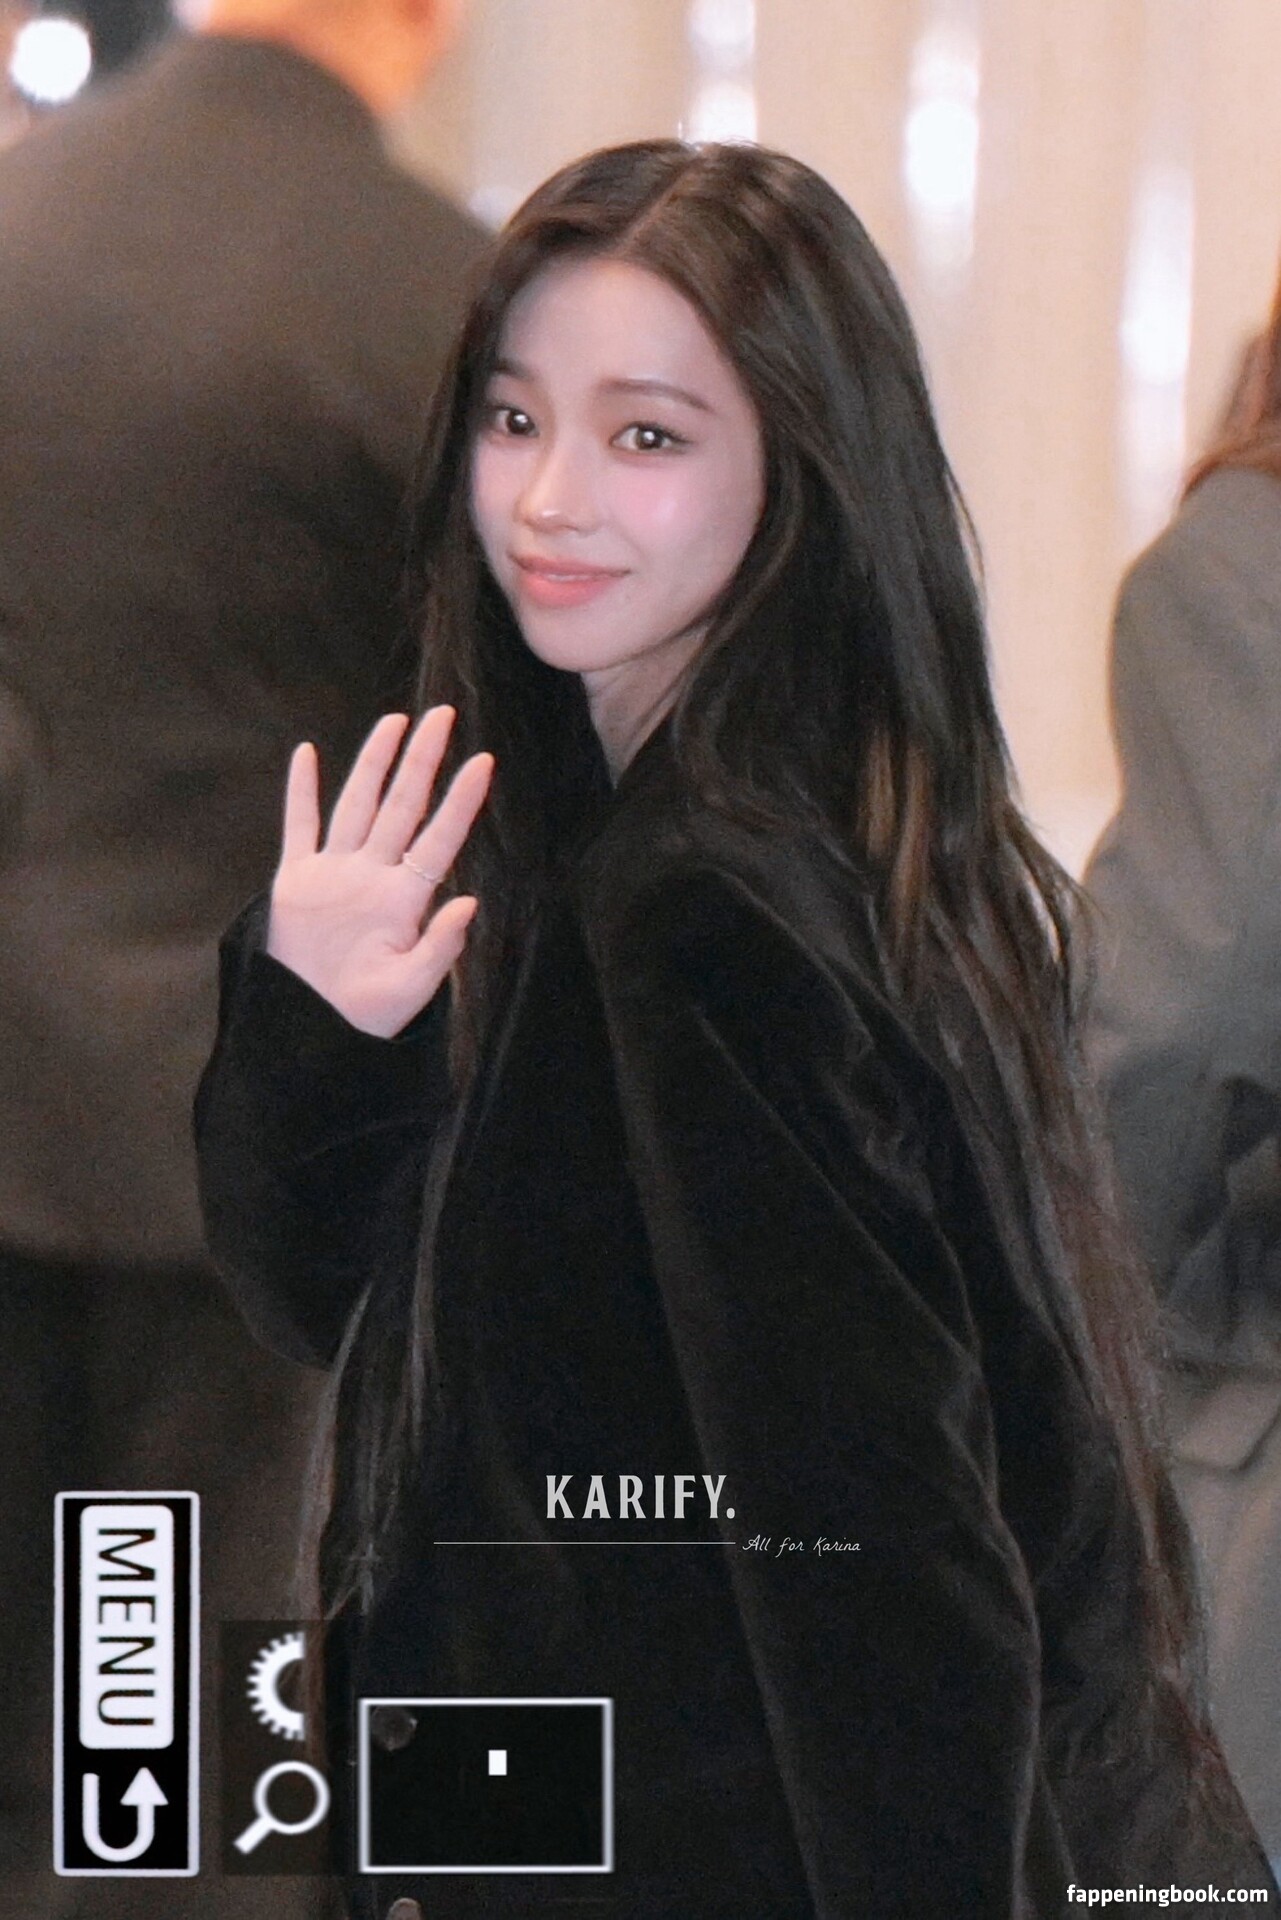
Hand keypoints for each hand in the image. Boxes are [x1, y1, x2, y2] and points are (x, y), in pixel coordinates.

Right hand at [266, 707, 493, 1037]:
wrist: (311, 1030)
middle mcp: (372, 876)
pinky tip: (308, 755)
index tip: (484, 762)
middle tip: (443, 714)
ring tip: (394, 721)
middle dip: (422, 760)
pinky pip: (299, 828)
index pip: (438, 838)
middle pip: (401, 805)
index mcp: (403, 900)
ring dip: (374, 763)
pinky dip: (302, 792)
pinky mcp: (296, 882)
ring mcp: (334, 874)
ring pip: (356, 804)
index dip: (461, 801)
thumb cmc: (367, 1015)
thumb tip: (470, 905)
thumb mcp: (411, 989)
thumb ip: (441, 948)